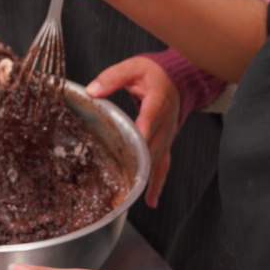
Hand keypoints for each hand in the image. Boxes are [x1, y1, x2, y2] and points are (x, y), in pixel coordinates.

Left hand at [86, 57, 179, 204]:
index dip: (145, 130)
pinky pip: (163, 165)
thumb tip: (91, 91)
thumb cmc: (152, 74)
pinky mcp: (166, 142)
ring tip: (132, 195)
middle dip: (140, 160)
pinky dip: (157, 183)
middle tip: (125, 177)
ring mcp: (168, 134)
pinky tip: (150, 201)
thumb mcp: (133, 68)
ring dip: (146, 176)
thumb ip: (112, 78)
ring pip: (158, 158)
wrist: (178, 80)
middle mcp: (167, 120)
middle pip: (154, 143)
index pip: (151, 116)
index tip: (137, 142)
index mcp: (158, 99)